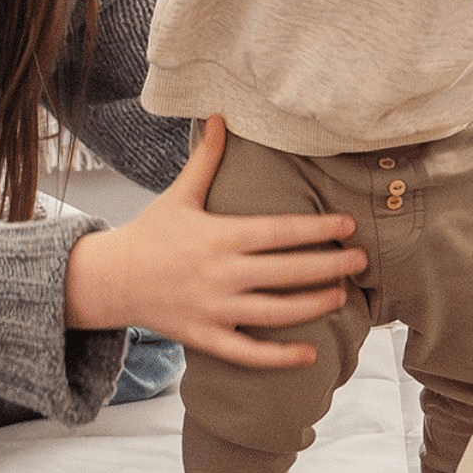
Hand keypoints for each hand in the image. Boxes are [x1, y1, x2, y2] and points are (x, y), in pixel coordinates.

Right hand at [64, 116, 363, 368]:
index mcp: (220, 236)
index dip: (318, 228)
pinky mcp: (206, 336)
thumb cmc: (152, 233)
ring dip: (314, 305)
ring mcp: (214, 308)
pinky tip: (311, 355)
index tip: (348, 226)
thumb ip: (206, 158)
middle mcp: (221, 273)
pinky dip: (280, 358)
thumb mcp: (180, 194)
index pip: (281, 232)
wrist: (111, 279)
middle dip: (330, 266)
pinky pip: (249, 353)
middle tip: (362, 260)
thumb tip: (220, 115)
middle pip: (288, 272)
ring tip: (342, 295)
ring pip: (276, 312)